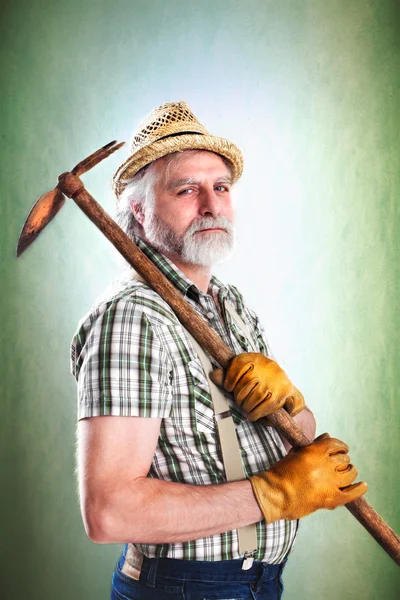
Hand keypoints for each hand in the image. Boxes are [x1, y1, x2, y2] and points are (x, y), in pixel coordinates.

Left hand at [210, 352, 304, 418]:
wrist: (283, 383)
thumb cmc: (257, 378)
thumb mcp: (242, 372)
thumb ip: (226, 374)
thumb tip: (213, 375)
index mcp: (255, 358)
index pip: (239, 365)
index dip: (230, 379)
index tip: (229, 387)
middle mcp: (267, 366)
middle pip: (246, 383)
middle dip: (239, 397)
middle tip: (240, 401)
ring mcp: (276, 379)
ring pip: (255, 397)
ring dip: (247, 406)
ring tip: (246, 408)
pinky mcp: (284, 392)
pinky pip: (266, 406)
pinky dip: (256, 414)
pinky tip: (252, 415)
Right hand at [249, 433, 367, 522]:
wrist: (274, 495)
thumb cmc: (280, 474)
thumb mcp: (294, 454)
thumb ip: (313, 446)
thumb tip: (327, 436)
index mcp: (314, 452)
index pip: (335, 444)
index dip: (341, 445)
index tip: (342, 448)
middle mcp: (324, 465)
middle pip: (344, 458)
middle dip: (343, 460)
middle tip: (341, 464)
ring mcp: (329, 483)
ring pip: (350, 473)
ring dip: (350, 471)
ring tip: (348, 472)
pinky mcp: (331, 499)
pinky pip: (352, 494)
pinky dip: (359, 489)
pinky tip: (362, 485)